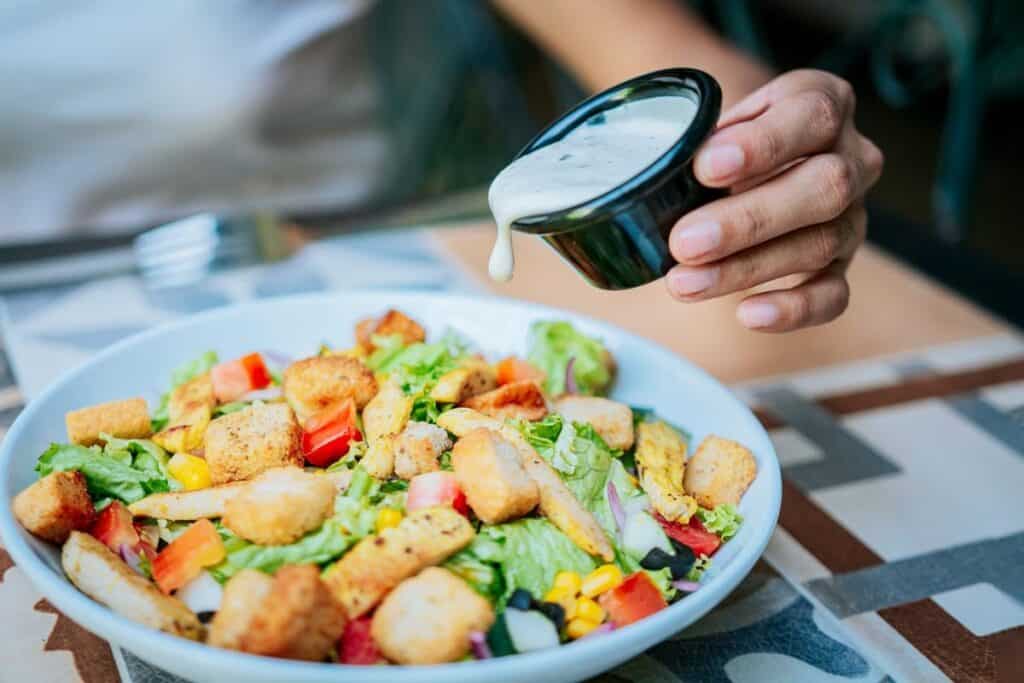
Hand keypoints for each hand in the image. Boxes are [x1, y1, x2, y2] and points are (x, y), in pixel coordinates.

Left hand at [667, 69, 883, 331]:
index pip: (812, 116)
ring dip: (746, 268)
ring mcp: (851, 216)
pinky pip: (834, 295)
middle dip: (749, 219)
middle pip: (824, 186)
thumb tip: (666, 171)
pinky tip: (748, 315)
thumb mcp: (714, 122)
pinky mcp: (840, 266)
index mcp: (824, 104)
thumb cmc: (723, 142)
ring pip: (819, 243)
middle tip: (685, 241)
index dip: (762, 145)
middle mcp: (851, 159)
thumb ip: (703, 139)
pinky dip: (793, 309)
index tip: (705, 168)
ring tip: (684, 283)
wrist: (741, 168)